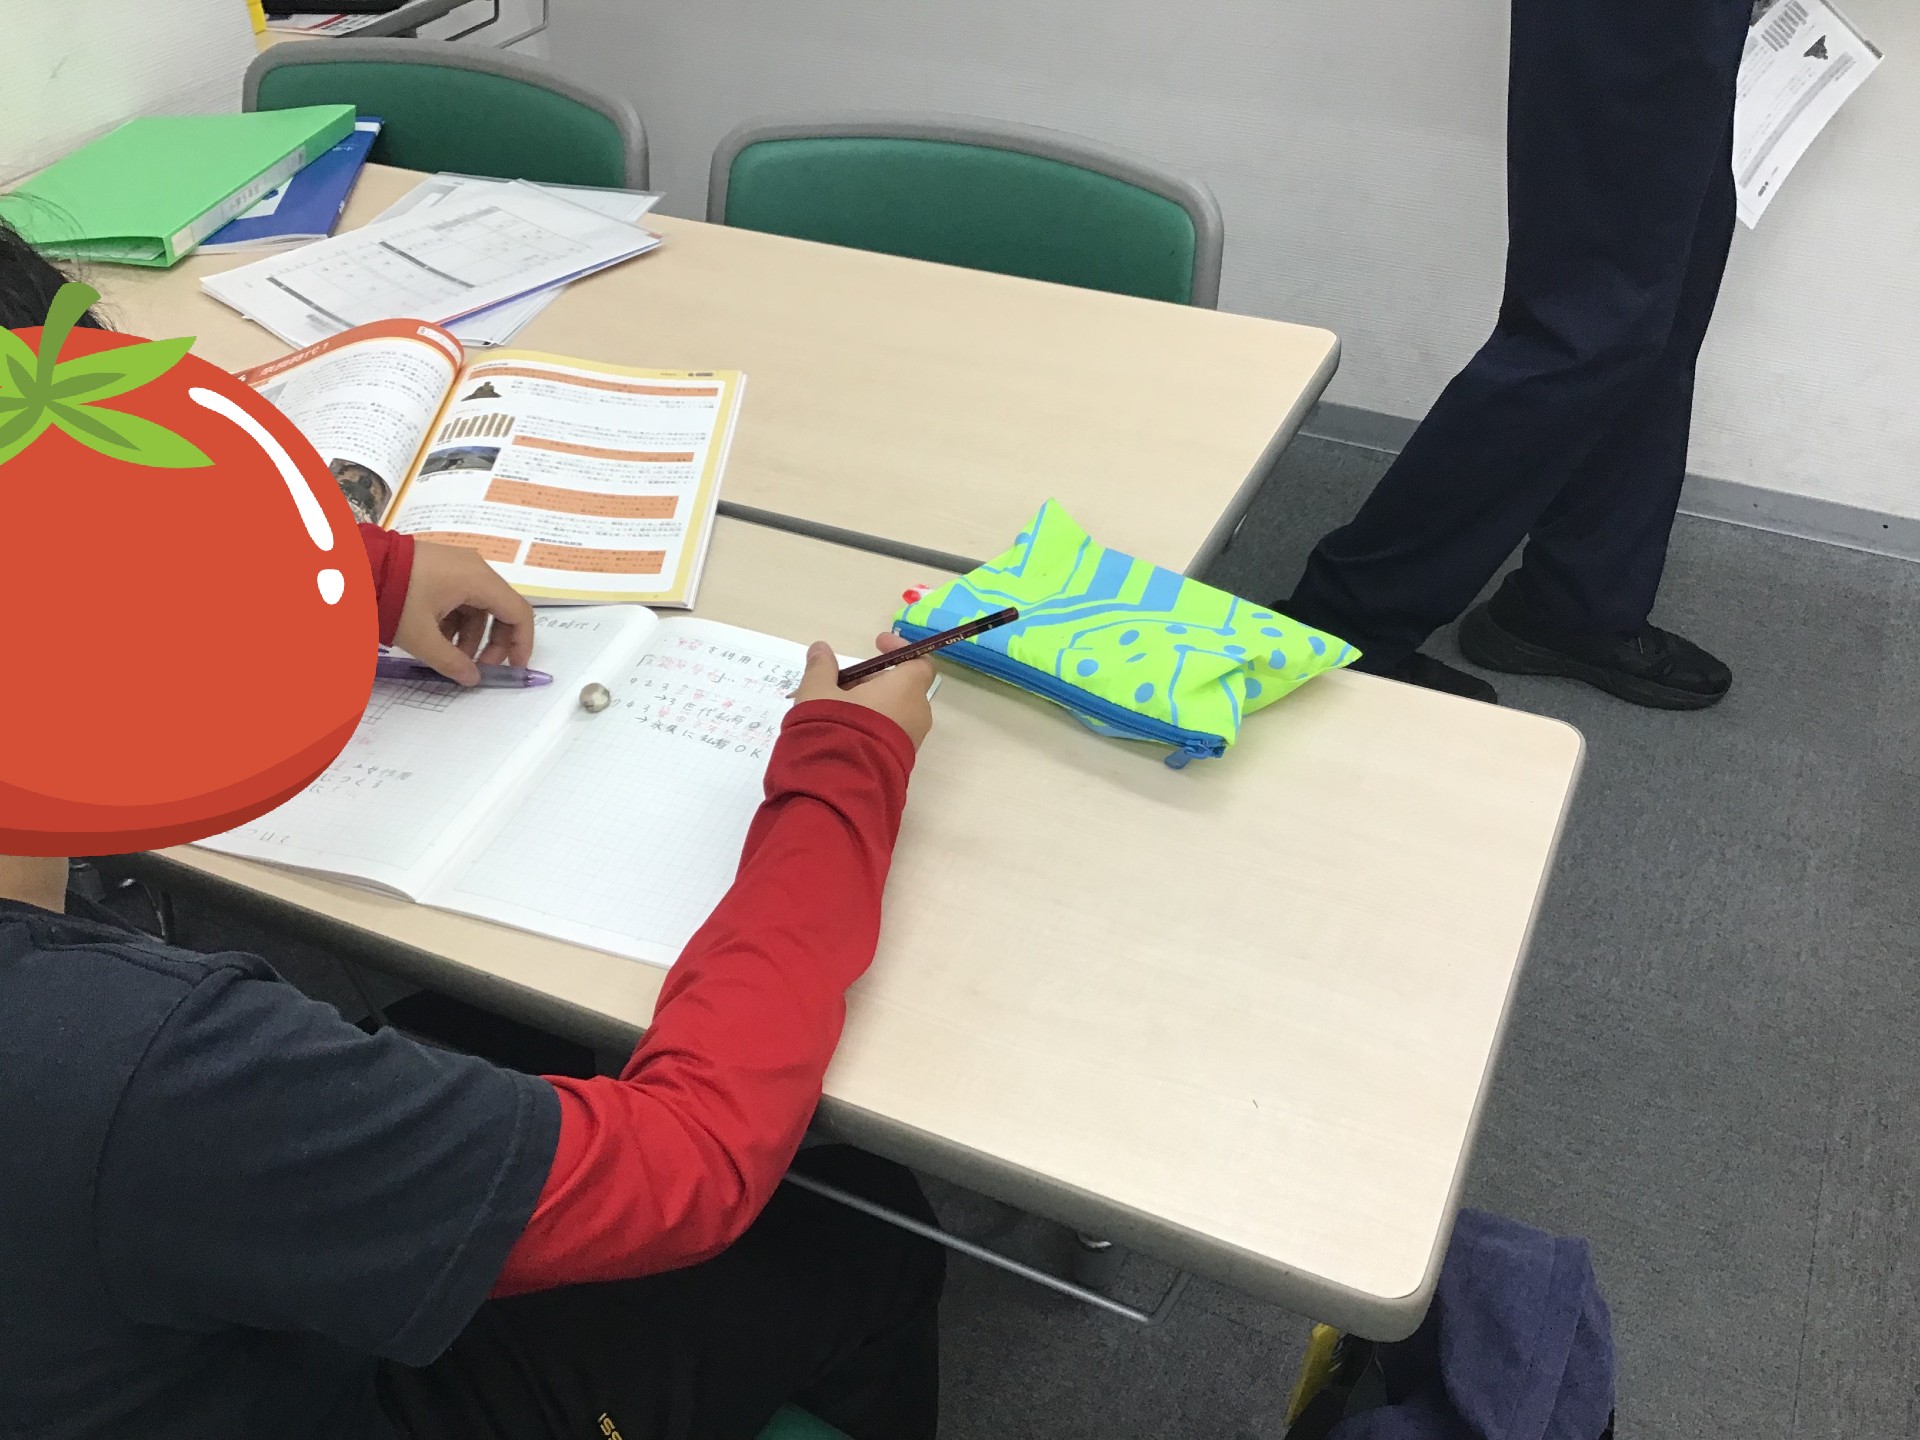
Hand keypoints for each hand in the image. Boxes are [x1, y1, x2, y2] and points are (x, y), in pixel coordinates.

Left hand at [393, 540, 535, 685]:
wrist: (355, 565)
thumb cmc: (394, 598)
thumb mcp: (422, 637)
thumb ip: (451, 662)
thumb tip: (472, 679)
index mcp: (479, 580)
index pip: (519, 613)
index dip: (521, 644)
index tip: (513, 668)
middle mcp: (475, 568)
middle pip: (500, 610)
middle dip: (492, 643)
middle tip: (477, 667)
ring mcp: (457, 564)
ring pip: (478, 606)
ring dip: (470, 635)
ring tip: (447, 656)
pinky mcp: (440, 566)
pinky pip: (461, 596)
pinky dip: (456, 620)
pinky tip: (435, 636)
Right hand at [792, 633, 933, 749]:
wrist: (841, 787)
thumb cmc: (834, 727)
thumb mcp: (818, 692)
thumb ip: (821, 668)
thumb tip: (821, 648)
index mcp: (906, 688)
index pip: (918, 661)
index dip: (899, 649)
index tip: (876, 643)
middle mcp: (917, 712)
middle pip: (902, 687)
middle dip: (874, 680)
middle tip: (841, 682)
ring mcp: (912, 740)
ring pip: (895, 711)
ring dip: (871, 705)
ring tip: (836, 708)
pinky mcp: (901, 762)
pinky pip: (891, 733)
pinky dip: (873, 725)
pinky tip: (843, 731)